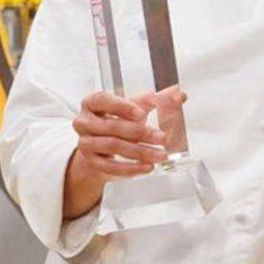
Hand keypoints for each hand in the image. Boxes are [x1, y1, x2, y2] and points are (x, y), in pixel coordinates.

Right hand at [63, 90, 176, 218]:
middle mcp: (84, 122)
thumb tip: (179, 95)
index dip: (122, 107)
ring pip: (113, 147)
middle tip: (162, 138)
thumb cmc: (117, 121)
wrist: (102, 147)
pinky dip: (131, 168)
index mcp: (92, 102)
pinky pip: (110, 167)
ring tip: (160, 155)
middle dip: (140, 133)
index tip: (142, 114)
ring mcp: (85, 143)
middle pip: (111, 127)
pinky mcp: (91, 162)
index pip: (102, 100)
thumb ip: (155, 101)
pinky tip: (147, 166)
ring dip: (139, 152)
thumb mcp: (134, 108)